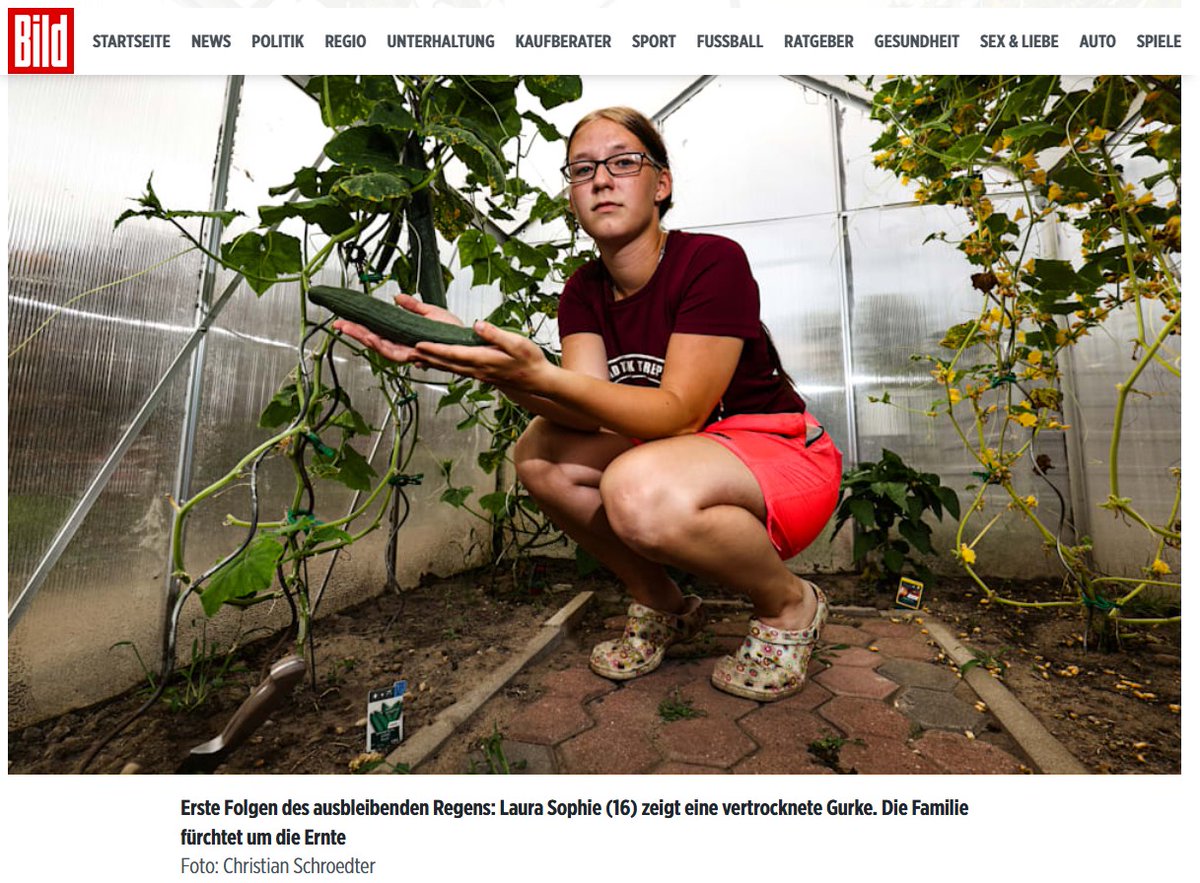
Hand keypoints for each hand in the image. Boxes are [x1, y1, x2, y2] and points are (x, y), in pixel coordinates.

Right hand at [332, 293, 461, 365]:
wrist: (471, 342)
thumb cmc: (455, 333)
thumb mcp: (431, 313)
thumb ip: (413, 306)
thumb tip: (398, 297)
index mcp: (407, 338)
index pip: (380, 334)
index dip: (362, 328)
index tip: (347, 320)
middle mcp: (406, 348)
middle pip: (375, 342)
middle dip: (355, 333)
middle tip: (338, 324)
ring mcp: (410, 352)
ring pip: (381, 348)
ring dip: (362, 337)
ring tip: (347, 328)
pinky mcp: (417, 354)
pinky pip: (395, 352)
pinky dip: (381, 345)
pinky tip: (369, 338)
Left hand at [413, 321, 551, 390]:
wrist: (538, 381)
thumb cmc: (529, 361)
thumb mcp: (517, 343)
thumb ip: (496, 334)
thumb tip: (478, 325)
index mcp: (483, 360)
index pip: (454, 354)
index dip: (435, 349)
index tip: (418, 344)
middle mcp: (476, 369)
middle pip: (444, 362)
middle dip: (424, 356)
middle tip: (406, 351)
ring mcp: (476, 374)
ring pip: (447, 367)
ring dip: (429, 361)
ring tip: (412, 355)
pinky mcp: (478, 374)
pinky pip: (454, 370)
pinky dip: (440, 365)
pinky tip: (432, 362)